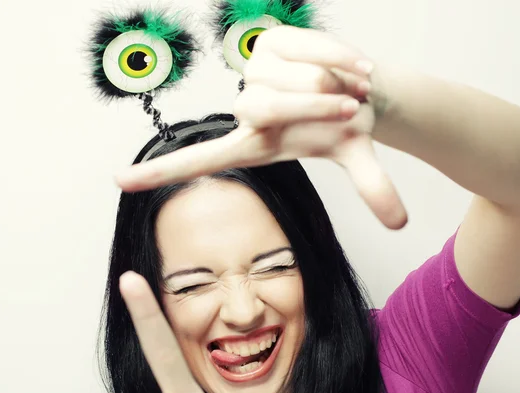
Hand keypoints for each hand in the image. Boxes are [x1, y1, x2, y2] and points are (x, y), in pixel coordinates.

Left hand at [117, 27, 406, 229]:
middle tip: (347, 110)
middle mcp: (247, 109)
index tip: (119, 183)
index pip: (201, 161)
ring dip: (330, 85)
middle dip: (312, 110)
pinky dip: (339, 60)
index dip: (163, 173)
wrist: (361, 85)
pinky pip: (304, 49)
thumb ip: (374, 189)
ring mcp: (255, 72)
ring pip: (285, 79)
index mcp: (255, 145)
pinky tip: (353, 68)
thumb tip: (399, 223)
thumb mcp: (358, 157)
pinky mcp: (271, 40)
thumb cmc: (347, 128)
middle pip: (259, 109)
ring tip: (349, 89)